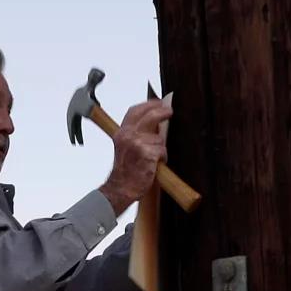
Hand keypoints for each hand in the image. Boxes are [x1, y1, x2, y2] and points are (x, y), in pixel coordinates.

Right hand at [99, 96, 171, 212]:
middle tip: (169, 111)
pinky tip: (155, 165)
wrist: (121, 188)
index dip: (148, 105)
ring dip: (160, 148)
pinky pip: (162, 151)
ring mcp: (137, 144)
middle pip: (150, 116)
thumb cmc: (124, 171)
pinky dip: (162, 158)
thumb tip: (153, 124)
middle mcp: (128, 135)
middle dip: (162, 111)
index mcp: (121, 133)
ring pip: (159, 138)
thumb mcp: (124, 147)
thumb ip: (135, 134)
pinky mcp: (147, 154)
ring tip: (153, 158)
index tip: (158, 103)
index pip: (135, 111)